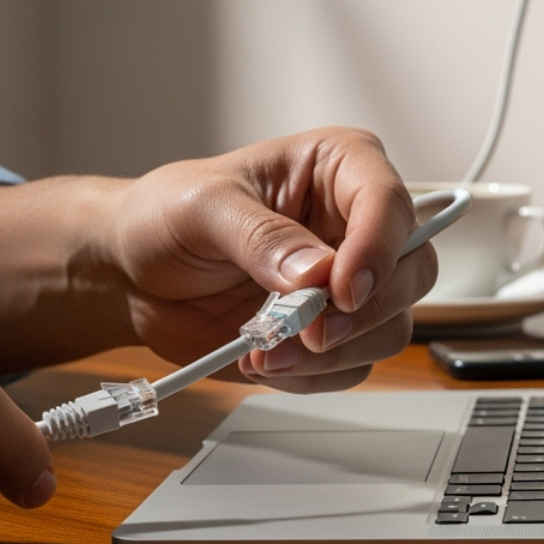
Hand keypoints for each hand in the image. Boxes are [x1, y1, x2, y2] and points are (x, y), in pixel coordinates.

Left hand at [110, 127, 438, 391]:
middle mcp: (354, 224)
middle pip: (412, 270)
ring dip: (332, 353)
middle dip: (362, 312)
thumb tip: (313, 271)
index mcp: (337, 167)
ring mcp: (347, 282)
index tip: (343, 290)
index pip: (389, 201)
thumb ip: (259, 235)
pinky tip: (265, 361)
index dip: (378, 248)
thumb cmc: (165, 217)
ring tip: (267, 352)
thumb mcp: (202, 207)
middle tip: (308, 331)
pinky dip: (312, 375)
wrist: (132, 276)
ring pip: (391, 326)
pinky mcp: (332, 332)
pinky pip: (353, 366)